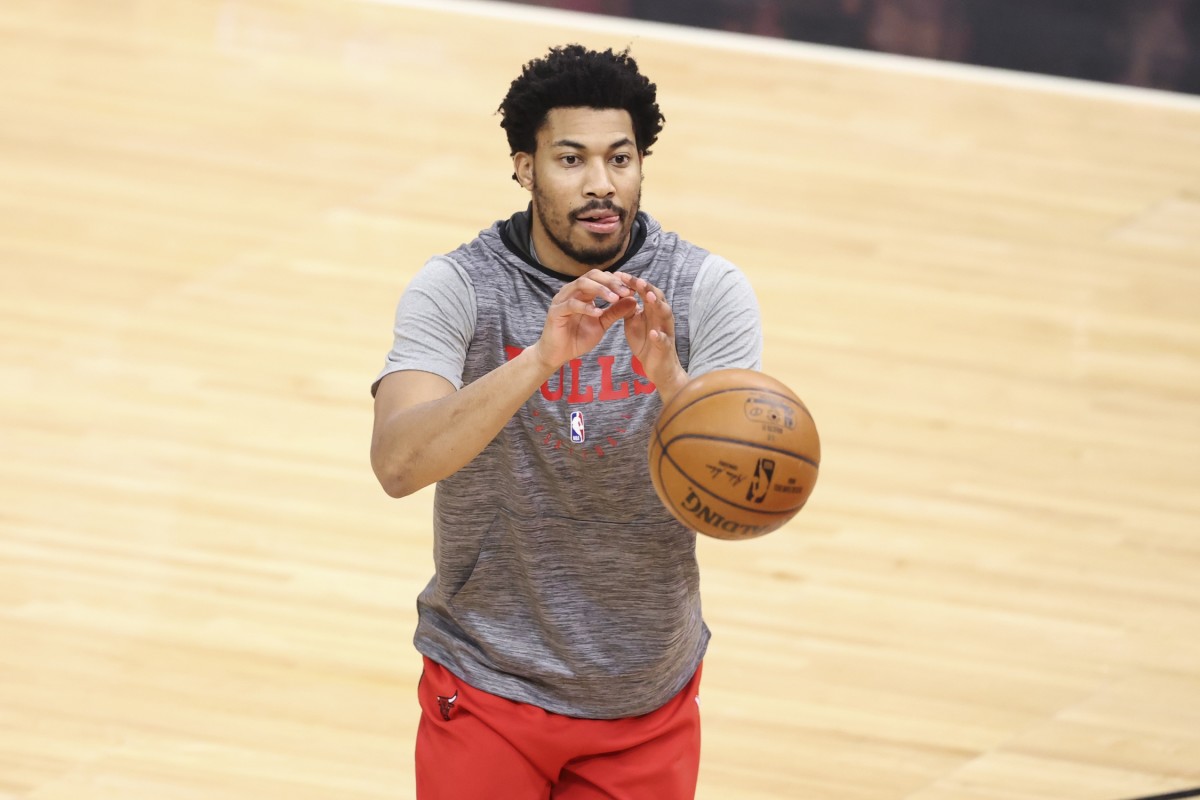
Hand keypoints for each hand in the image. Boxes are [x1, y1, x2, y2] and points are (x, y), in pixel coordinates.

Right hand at [531, 269, 637, 370]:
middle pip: (592, 276)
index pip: (601, 277)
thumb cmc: (578, 338)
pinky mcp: (555, 312)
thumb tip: (634, 300)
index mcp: (583, 292)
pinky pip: (571, 304)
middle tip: (626, 291)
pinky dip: (586, 307)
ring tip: (614, 298)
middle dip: (610, 282)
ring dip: (600, 289)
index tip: (632, 290)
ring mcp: (562, 299)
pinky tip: (598, 313)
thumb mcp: (602, 324)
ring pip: (581, 284)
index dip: (617, 281)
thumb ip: (615, 311)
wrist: (558, 355)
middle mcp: (572, 291)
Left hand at [622, 277, 686, 402]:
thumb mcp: (633, 323)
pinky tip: (653, 333)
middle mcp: (662, 317)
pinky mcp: (665, 347)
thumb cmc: (646, 343)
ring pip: (665, 314)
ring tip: (648, 297)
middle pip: (656, 298)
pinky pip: (663, 340)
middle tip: (636, 280)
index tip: (619, 274)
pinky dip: (659, 336)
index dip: (633, 282)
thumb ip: (628, 308)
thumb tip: (618, 292)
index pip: (644, 291)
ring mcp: (665, 330)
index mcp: (652, 310)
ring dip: (657, 305)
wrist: (657, 367)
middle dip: (647, 288)